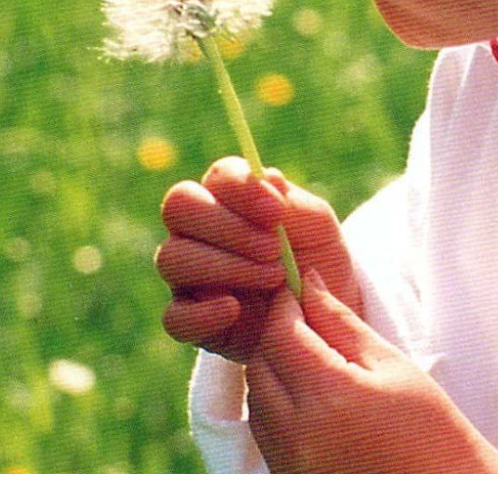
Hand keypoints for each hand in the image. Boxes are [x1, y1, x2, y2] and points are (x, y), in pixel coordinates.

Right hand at [156, 156, 359, 361]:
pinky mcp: (189, 321)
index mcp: (229, 198)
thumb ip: (294, 203)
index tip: (276, 212)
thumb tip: (269, 177)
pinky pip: (174, 317)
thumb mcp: (318, 228)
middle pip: (179, 206)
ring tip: (275, 277)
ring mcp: (188, 276)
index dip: (241, 189)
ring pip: (172, 257)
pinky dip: (203, 313)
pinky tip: (234, 310)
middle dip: (228, 226)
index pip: (217, 176)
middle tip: (273, 248)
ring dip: (227, 266)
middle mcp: (198, 231)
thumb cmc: (318, 260)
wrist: (325, 317)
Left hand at [246, 272, 497, 472]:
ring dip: (273, 369)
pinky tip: (310, 394)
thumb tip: (308, 282)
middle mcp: (298, 434)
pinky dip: (275, 403)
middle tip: (306, 319)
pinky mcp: (286, 475)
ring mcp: (288, 461)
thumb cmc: (429, 428)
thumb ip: (342, 322)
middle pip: (259, 364)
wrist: (440, 486)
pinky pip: (263, 429)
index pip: (282, 335)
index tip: (298, 288)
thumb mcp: (391, 364)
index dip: (286, 305)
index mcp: (330, 398)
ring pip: (255, 398)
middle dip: (277, 335)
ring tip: (313, 359)